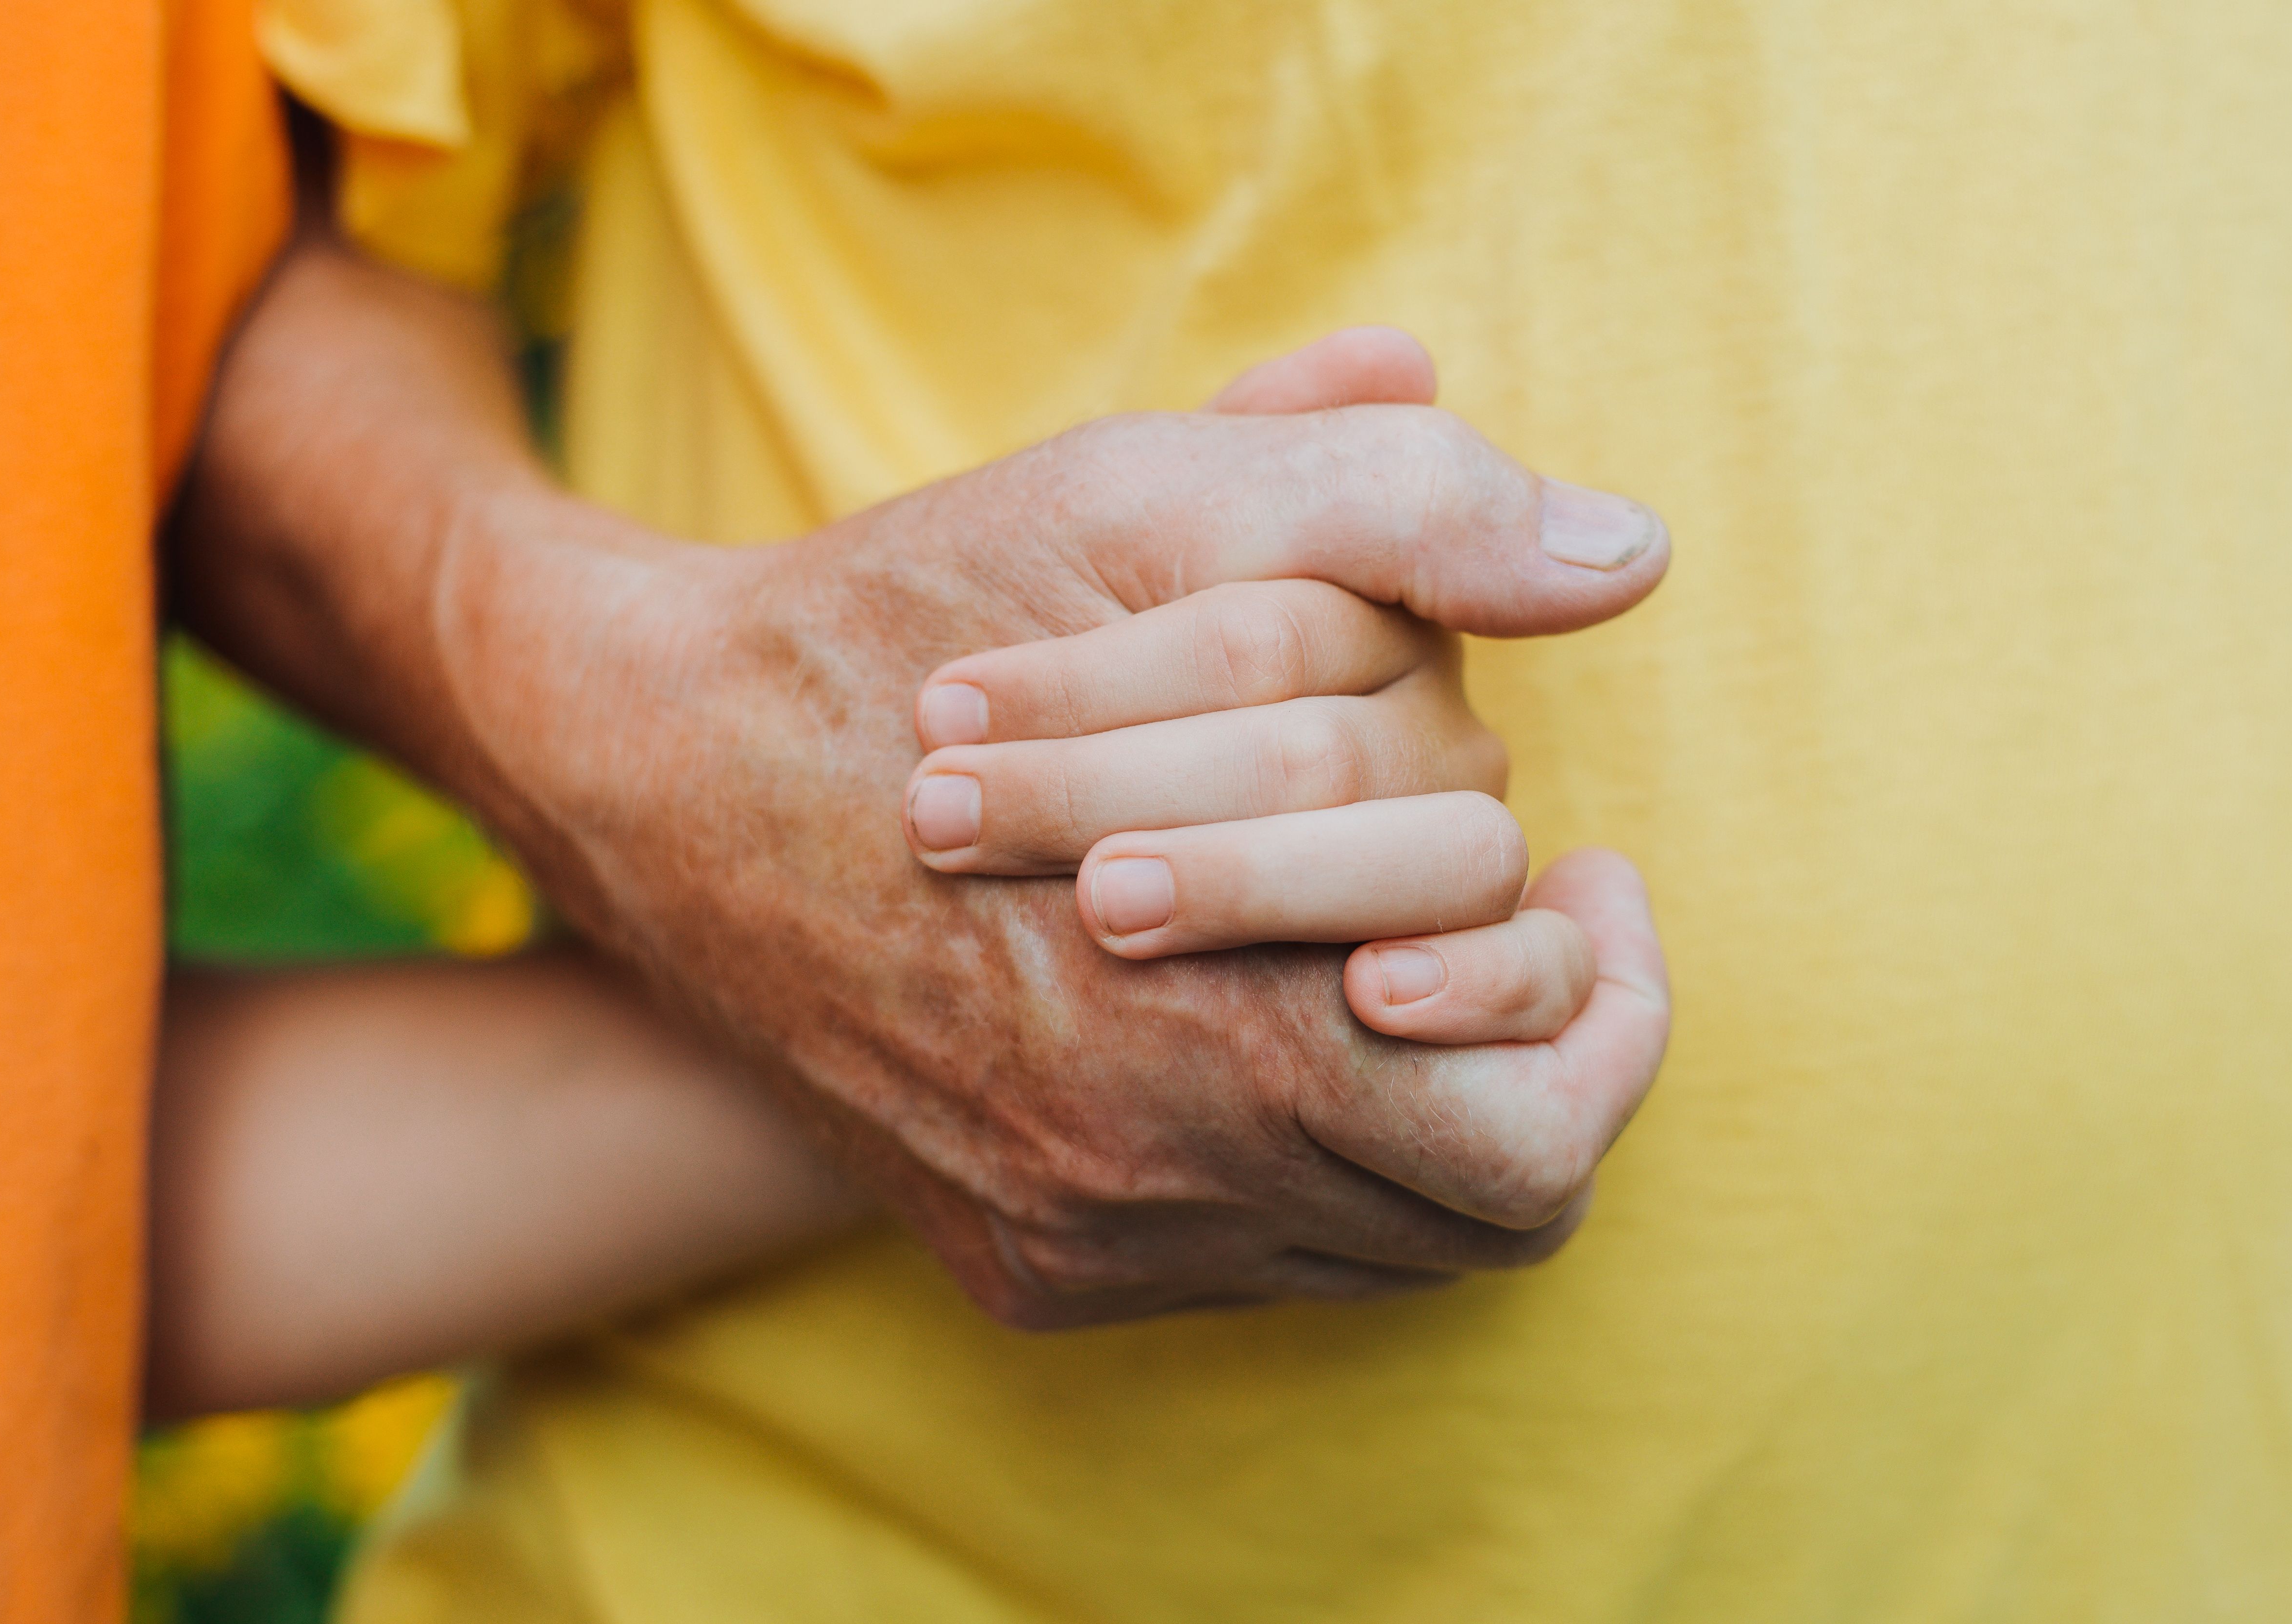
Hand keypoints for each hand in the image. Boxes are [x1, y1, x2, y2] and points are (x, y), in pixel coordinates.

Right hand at [179, 239, 1669, 1327]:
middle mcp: (1155, 1183)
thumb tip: (1627, 557)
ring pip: (1384, 1243)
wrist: (664, 776)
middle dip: (1550, 1056)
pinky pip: (1254, 1258)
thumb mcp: (1152, 506)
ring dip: (1436, 1099)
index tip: (1596, 873)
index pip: (1543, 1123)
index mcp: (1220, 1025)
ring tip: (1417, 948)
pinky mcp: (1026, 1270)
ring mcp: (1084, 1244)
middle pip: (1489, 1208)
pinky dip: (1307, 1147)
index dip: (1610, 1007)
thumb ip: (1409, 518)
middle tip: (1543, 914)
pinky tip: (1282, 1011)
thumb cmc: (916, 616)